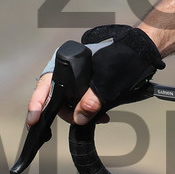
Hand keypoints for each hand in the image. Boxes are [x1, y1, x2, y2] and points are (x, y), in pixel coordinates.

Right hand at [27, 25, 163, 126]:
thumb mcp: (107, 80)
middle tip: (80, 121)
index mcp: (68, 61)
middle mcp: (68, 68)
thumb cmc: (125, 58)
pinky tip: (98, 114)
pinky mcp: (85, 84)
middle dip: (67, 112)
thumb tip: (80, 117)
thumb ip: (92, 99)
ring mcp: (76, 77)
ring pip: (68, 101)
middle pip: (56, 96)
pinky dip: (86, 109)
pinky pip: (79, 100)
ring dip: (79, 112)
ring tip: (96, 117)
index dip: (38, 103)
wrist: (141, 53)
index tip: (33, 119)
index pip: (46, 84)